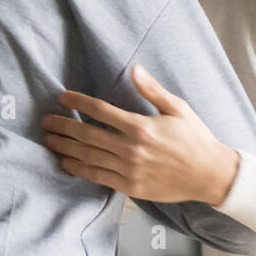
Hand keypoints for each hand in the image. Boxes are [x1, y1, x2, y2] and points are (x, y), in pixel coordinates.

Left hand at [40, 65, 239, 204]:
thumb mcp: (178, 108)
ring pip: (88, 156)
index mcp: (141, 126)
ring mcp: (129, 169)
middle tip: (46, 121)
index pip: (100, 110)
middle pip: (87, 135)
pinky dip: (79, 170)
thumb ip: (152, 90)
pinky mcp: (130, 186)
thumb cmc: (196, 139)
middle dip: (63, 126)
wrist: (209, 174)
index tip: (62, 97)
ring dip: (65, 148)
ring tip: (49, 140)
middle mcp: (131, 148)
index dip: (78, 103)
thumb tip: (134, 69)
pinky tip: (66, 163)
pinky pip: (98, 177)